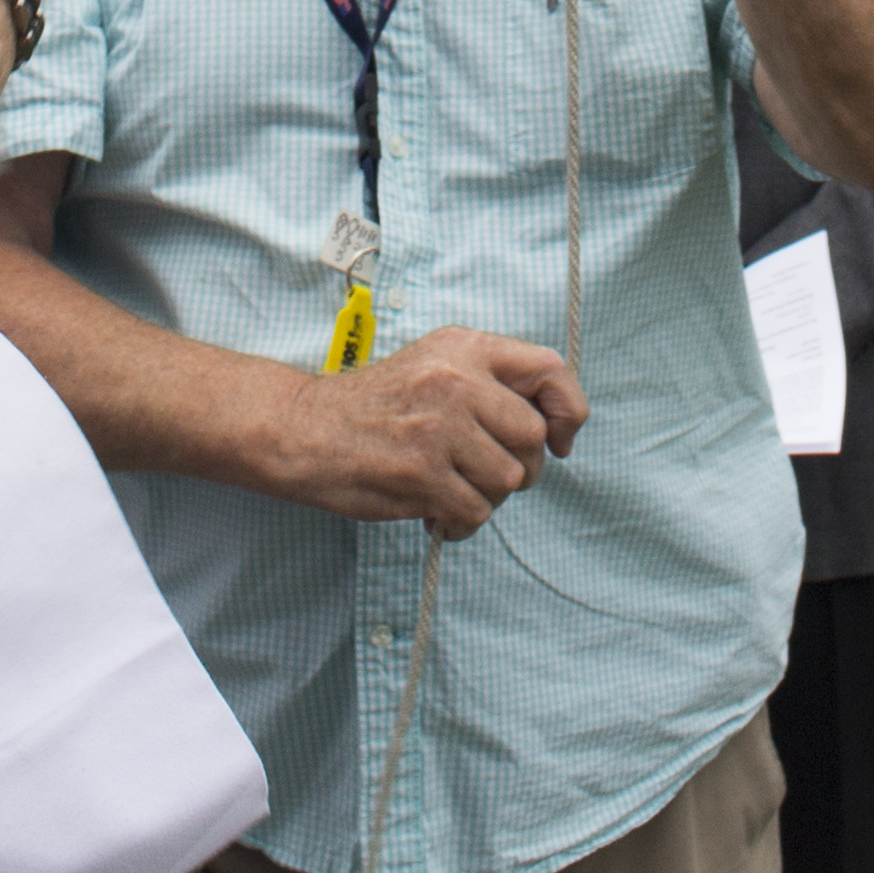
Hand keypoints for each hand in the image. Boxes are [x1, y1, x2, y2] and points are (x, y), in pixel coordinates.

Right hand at [270, 327, 592, 538]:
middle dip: (520, 468)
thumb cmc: (375, 406)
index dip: (568, 409)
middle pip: (531, 437)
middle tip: (485, 475)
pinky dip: (461, 523)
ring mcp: (439, 428)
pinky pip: (475, 512)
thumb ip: (490, 382)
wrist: (305, 430)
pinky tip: (435, 514)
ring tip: (453, 492)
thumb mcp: (434, 364)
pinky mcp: (422, 473)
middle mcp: (456, 381)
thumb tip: (552, 426)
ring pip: (508, 480)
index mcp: (464, 348)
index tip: (559, 440)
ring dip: (487, 498)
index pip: (548, 368)